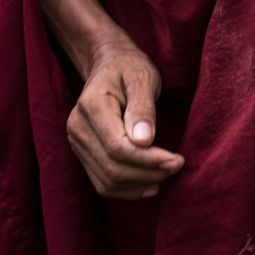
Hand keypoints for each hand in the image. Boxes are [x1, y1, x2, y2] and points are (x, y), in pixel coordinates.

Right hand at [67, 37, 184, 199]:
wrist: (108, 65)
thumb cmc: (129, 67)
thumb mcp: (142, 78)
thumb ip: (143, 108)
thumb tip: (144, 141)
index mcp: (92, 106)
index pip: (117, 147)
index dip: (148, 160)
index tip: (176, 160)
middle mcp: (78, 128)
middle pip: (112, 168)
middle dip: (148, 173)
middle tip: (177, 165)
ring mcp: (77, 142)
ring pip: (106, 180)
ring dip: (139, 184)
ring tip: (167, 173)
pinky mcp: (83, 152)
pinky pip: (102, 181)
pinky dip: (127, 189)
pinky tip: (150, 184)